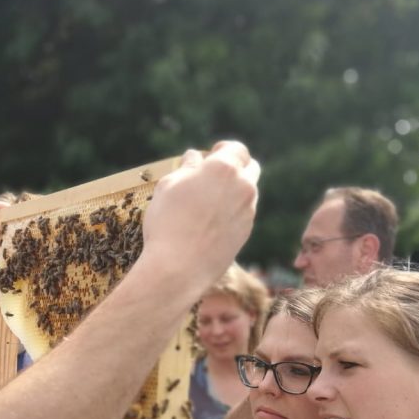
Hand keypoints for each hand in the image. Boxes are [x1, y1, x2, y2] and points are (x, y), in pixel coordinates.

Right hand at [141, 141, 259, 289]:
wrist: (178, 269)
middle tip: (212, 177)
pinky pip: (243, 214)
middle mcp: (243, 187)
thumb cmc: (168, 223)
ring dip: (233, 191)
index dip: (223, 150)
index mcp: (224, 168)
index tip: (210, 155)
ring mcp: (248, 211)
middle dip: (235, 168)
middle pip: (250, 167)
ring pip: (248, 192)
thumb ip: (187, 168)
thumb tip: (195, 158)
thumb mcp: (168, 186)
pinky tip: (210, 223)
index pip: (236, 149)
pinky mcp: (246, 232)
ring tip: (207, 203)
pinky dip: (232, 212)